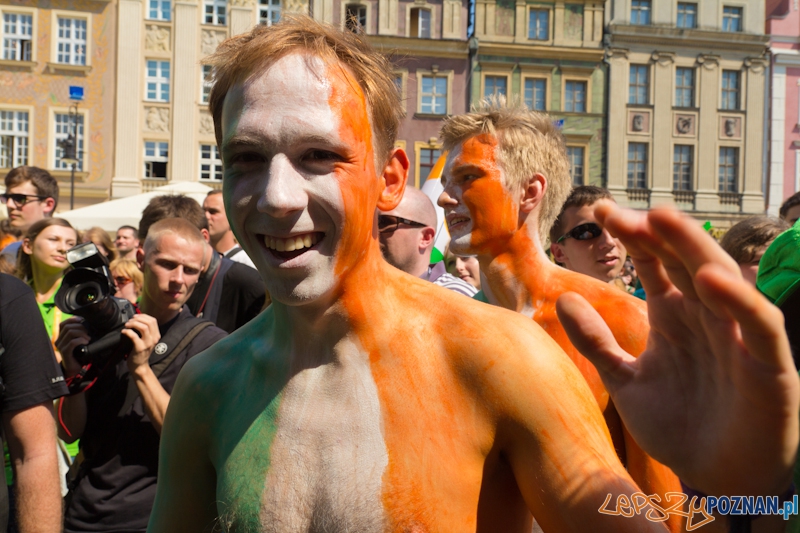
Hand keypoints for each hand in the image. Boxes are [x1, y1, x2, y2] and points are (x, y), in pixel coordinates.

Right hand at [55, 317, 90, 376]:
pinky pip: (72, 342)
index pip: (63, 324)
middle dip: (80, 327)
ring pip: (70, 333)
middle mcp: (58, 340)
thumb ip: (79, 333)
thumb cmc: (78, 354)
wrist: (74, 368)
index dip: (72, 319)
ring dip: (82, 333)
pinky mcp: (64, 352)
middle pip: (68, 327)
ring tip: (88, 338)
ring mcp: (61, 346)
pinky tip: (86, 342)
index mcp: (61, 336)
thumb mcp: (78, 341)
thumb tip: (86, 323)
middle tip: (88, 332)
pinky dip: (81, 340)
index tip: (82, 320)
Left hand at [122, 314, 160, 374]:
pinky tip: (123, 332)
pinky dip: (128, 331)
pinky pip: (134, 336)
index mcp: (156, 336)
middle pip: (149, 322)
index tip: (135, 316)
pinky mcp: (140, 348)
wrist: (140, 366)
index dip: (144, 316)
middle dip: (138, 319)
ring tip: (127, 325)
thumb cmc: (141, 352)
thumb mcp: (147, 340)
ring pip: (143, 327)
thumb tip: (137, 319)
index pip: (153, 320)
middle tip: (130, 321)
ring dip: (133, 324)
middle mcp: (154, 339)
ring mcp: (148, 343)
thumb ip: (146, 331)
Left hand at [556, 204, 798, 497]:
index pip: (655, 264)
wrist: (717, 482)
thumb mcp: (626, 381)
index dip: (632, 237)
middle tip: (618, 213)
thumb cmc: (677, 427)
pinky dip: (739, 300)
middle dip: (654, 234)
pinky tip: (708, 280)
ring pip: (721, 279)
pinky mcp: (769, 364)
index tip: (598, 212)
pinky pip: (759, 323)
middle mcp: (706, 318)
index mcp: (675, 316)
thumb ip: (596, 342)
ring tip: (660, 219)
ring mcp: (738, 337)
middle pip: (683, 261)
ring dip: (692, 248)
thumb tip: (562, 299)